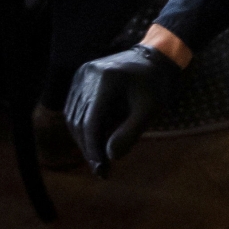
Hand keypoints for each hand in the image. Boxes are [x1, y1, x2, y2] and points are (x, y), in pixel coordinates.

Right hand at [65, 42, 184, 175]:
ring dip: (84, 140)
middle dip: (89, 149)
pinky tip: (95, 141)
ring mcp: (81, 74)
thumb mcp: (149, 110)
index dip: (94, 149)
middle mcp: (88, 74)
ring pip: (73, 116)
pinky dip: (83, 127)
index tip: (103, 171)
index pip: (91, 122)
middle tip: (102, 170)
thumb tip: (110, 157)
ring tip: (99, 159)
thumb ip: (130, 134)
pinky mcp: (80, 77)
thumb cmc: (155, 85)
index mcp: (106, 79)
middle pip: (79, 121)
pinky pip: (75, 108)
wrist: (154, 58)